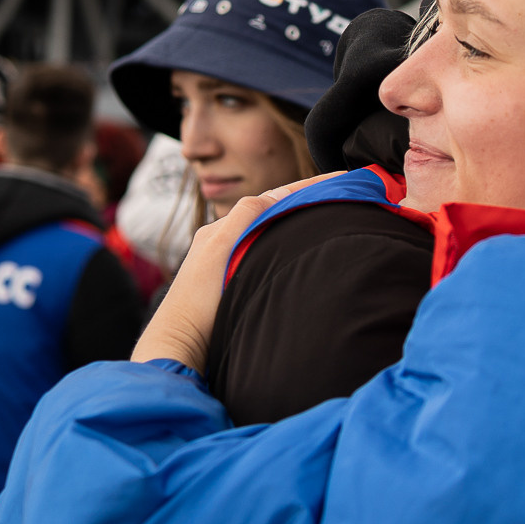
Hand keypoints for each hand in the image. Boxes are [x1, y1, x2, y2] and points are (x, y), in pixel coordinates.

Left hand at [131, 172, 343, 369]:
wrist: (182, 345)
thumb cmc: (197, 302)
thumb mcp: (219, 249)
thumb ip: (245, 216)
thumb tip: (275, 194)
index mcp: (221, 229)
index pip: (272, 199)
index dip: (307, 188)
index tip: (341, 179)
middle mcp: (225, 242)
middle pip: (273, 213)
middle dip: (307, 201)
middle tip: (343, 194)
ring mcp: (231, 263)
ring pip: (272, 234)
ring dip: (299, 223)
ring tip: (331, 216)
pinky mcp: (238, 286)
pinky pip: (269, 255)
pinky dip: (289, 246)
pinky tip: (304, 252)